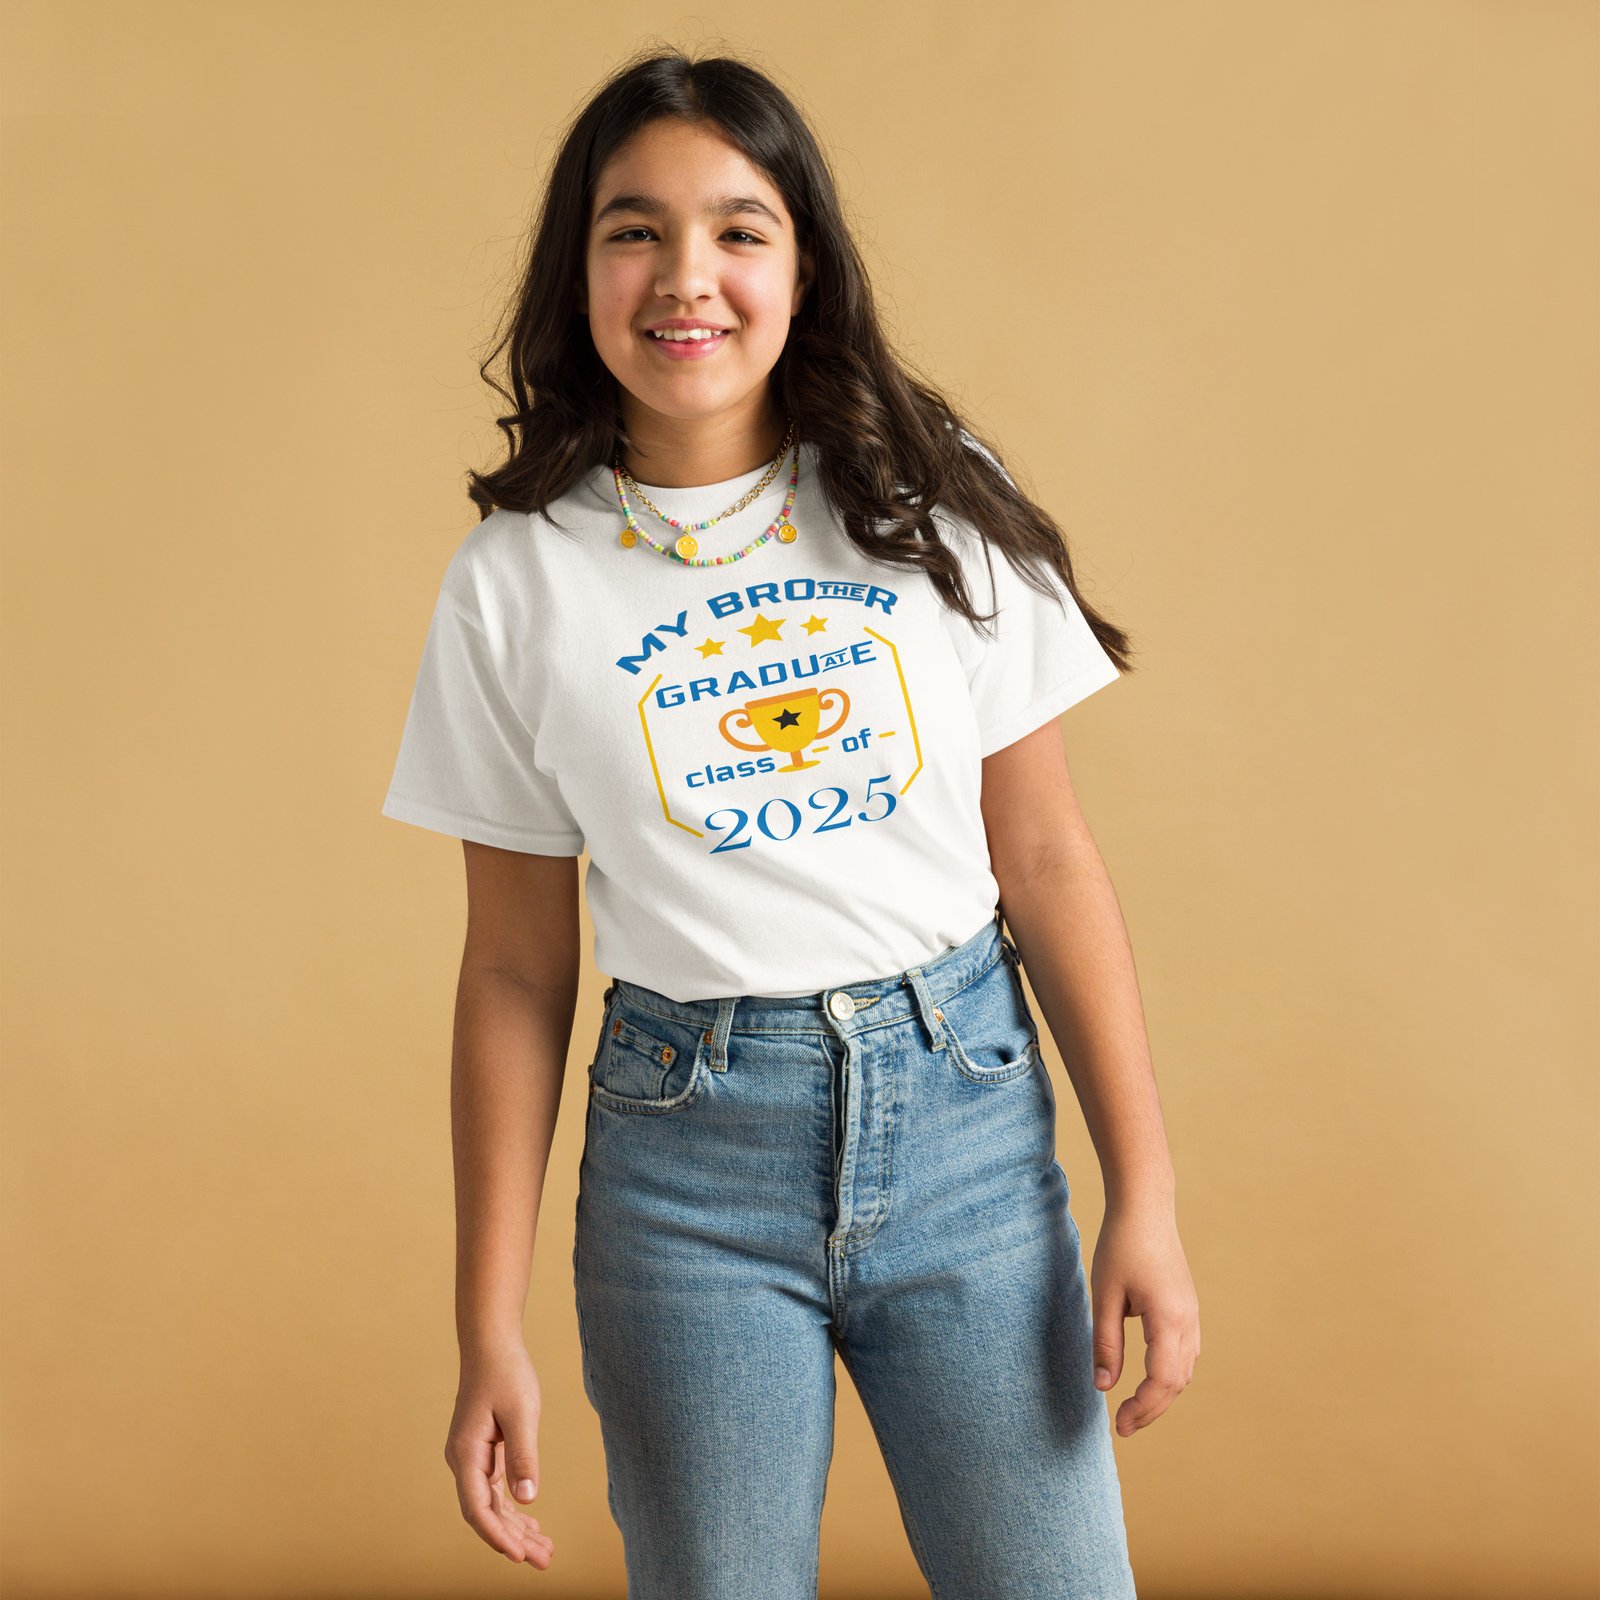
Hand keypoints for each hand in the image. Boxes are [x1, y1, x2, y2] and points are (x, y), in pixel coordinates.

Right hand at [444, 1341, 555, 1569]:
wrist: (491, 1344)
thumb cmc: (506, 1373)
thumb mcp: (521, 1413)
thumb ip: (523, 1456)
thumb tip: (527, 1499)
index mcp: (466, 1455)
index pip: (477, 1509)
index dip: (497, 1536)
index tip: (519, 1556)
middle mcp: (463, 1461)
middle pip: (486, 1513)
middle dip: (514, 1540)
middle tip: (545, 1562)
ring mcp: (471, 1458)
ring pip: (491, 1505)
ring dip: (516, 1528)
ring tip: (545, 1551)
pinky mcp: (483, 1452)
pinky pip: (495, 1490)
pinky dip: (513, 1508)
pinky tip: (532, 1523)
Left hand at [1089, 1199, 1199, 1435]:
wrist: (1146, 1207)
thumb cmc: (1121, 1245)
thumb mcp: (1105, 1294)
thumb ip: (1106, 1343)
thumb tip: (1104, 1387)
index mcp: (1168, 1319)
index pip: (1162, 1381)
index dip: (1142, 1408)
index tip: (1119, 1425)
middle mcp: (1188, 1321)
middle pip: (1177, 1382)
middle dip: (1152, 1409)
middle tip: (1123, 1425)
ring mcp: (1192, 1315)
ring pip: (1185, 1371)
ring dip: (1163, 1395)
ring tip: (1134, 1409)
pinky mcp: (1188, 1308)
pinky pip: (1186, 1354)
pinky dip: (1170, 1376)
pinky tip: (1150, 1381)